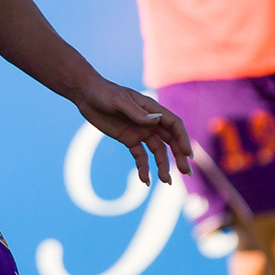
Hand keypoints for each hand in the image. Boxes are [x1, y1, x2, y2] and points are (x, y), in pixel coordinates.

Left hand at [73, 78, 193, 186]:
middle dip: (179, 156)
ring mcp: (140, 132)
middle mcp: (150, 122)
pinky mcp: (129, 140)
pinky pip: (140, 156)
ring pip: (158, 151)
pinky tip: (146, 180)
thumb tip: (155, 121)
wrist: (86, 95)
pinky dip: (144, 168)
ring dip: (163, 165)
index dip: (182, 139)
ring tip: (166, 181)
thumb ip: (136, 112)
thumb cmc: (104, 93)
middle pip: (170, 140)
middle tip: (186, 172)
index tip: (187, 154)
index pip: (174, 125)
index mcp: (152, 109)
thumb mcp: (119, 101)